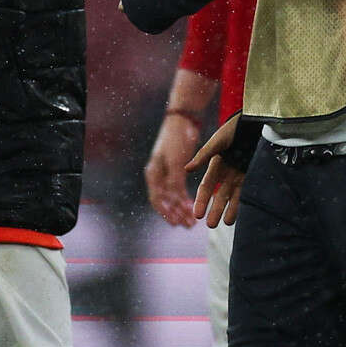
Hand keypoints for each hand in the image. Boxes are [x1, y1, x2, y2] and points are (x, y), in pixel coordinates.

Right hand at [144, 112, 200, 227]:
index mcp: (153, 173)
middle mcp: (158, 175)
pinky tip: (192, 206)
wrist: (182, 120)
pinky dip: (185, 198)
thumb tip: (175, 199)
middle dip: (176, 214)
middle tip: (187, 226)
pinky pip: (179, 189)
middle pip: (165, 201)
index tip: (176, 223)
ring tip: (191, 221)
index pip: (157, 199)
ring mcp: (166, 172)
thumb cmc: (176, 139)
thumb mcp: (175, 160)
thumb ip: (175, 180)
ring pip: (172, 196)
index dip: (166, 212)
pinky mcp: (176, 169)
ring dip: (181, 208)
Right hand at [187, 116, 245, 227]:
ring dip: (228, 209)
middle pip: (218, 194)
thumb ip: (204, 155)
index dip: (201, 200)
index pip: (206, 187)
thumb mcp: (218, 142)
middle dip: (214, 209)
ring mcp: (239, 173)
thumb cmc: (234, 128)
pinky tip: (237, 213)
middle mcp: (226, 171)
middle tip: (210, 225)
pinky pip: (245, 190)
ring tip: (224, 223)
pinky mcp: (251, 172)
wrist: (255, 120)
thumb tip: (186, 169)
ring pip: (232, 195)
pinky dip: (241, 202)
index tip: (197, 215)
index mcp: (215, 164)